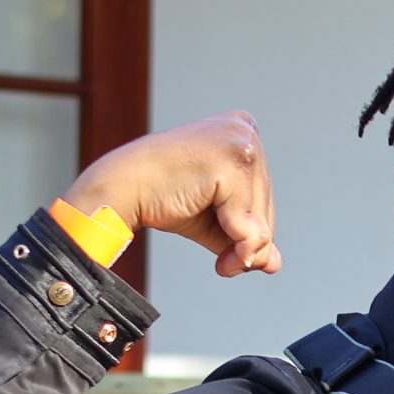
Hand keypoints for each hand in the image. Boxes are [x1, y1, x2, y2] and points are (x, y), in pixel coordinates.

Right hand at [62, 111, 278, 277]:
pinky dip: (235, 243)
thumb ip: (248, 237)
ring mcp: (239, 142)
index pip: (265, 197)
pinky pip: (248, 223)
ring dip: (240, 246)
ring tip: (210, 238)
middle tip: (222, 253)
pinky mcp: (230, 163)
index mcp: (243, 132)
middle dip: (244, 239)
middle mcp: (244, 129)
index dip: (247, 226)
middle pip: (267, 208)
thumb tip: (273, 264)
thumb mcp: (216, 218)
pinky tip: (212, 239)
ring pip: (262, 220)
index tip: (222, 231)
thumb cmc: (162, 196)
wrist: (119, 190)